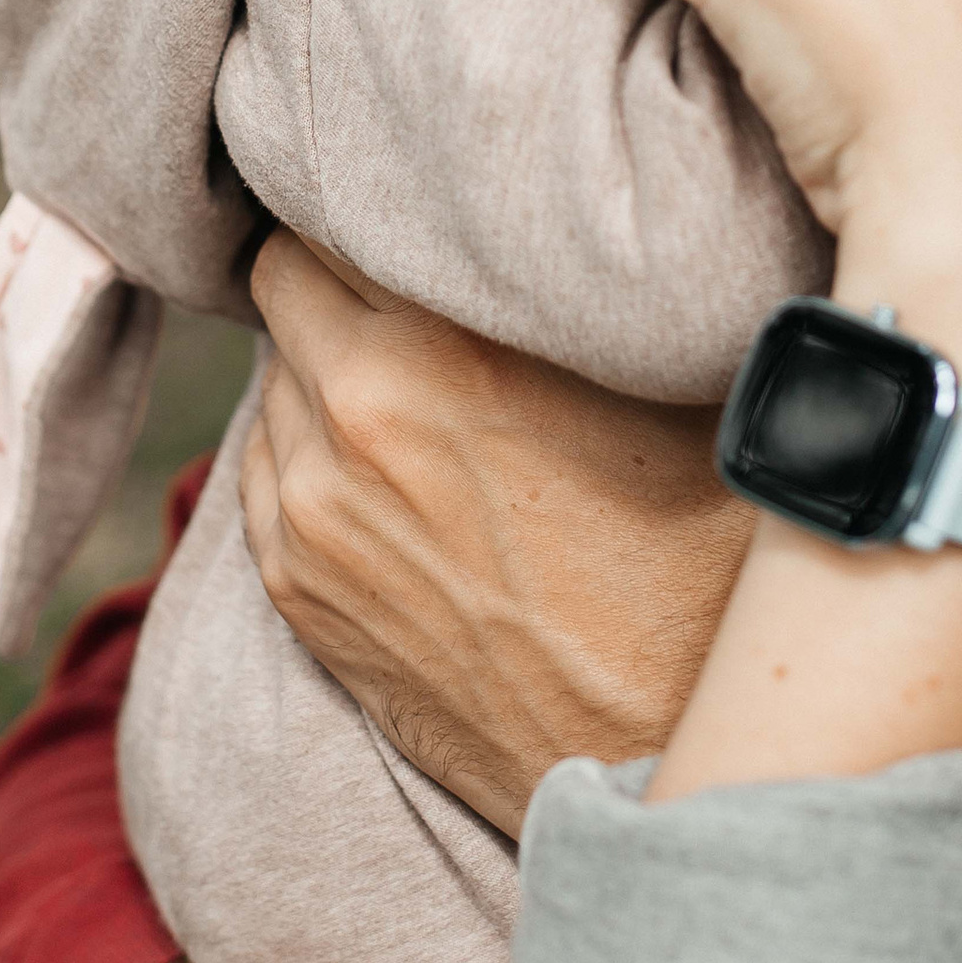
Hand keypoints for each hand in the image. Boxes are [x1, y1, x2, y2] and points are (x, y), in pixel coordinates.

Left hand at [241, 232, 747, 836]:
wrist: (662, 756)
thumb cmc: (699, 563)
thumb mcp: (672, 388)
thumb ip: (586, 288)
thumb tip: (562, 208)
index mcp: (436, 346)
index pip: (332, 213)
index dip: (380, 206)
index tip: (414, 212)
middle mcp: (348, 419)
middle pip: (281, 282)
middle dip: (337, 277)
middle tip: (407, 289)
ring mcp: (304, 514)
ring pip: (272, 380)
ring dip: (322, 370)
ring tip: (413, 393)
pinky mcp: (295, 593)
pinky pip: (262, 472)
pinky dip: (309, 456)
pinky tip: (391, 475)